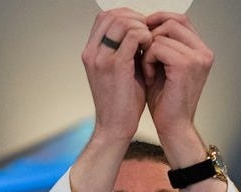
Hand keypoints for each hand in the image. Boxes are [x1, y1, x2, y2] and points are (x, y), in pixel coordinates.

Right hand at [81, 9, 152, 142]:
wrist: (114, 128)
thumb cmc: (120, 103)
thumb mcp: (119, 71)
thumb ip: (124, 50)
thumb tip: (140, 32)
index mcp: (91, 53)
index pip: (105, 17)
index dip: (126, 16)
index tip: (140, 27)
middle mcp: (92, 52)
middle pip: (113, 15)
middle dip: (135, 19)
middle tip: (148, 32)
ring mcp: (102, 58)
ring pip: (123, 21)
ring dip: (141, 28)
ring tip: (149, 43)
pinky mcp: (116, 65)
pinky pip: (134, 36)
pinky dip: (146, 38)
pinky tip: (150, 50)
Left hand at [142, 13, 224, 191]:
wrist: (173, 127)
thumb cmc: (166, 101)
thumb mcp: (164, 66)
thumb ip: (161, 43)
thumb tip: (145, 22)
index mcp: (201, 51)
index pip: (180, 19)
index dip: (158, 21)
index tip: (141, 34)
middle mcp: (204, 52)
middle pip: (172, 21)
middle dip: (151, 33)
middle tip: (142, 53)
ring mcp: (197, 58)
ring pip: (162, 34)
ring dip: (148, 50)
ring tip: (147, 69)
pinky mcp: (186, 66)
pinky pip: (157, 47)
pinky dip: (147, 60)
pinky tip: (148, 76)